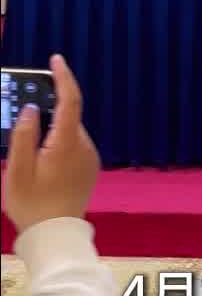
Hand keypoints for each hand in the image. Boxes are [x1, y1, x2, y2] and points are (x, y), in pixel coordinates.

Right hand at [2, 56, 99, 233]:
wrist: (57, 236)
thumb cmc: (33, 204)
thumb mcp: (18, 170)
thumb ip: (24, 135)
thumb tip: (31, 107)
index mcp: (67, 143)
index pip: (70, 100)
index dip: (63, 77)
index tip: (56, 59)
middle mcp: (84, 146)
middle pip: (67, 116)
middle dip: (48, 110)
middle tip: (24, 113)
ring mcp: (89, 157)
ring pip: (69, 131)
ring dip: (51, 131)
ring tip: (29, 150)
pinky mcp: (89, 167)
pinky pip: (73, 145)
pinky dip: (58, 143)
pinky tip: (42, 162)